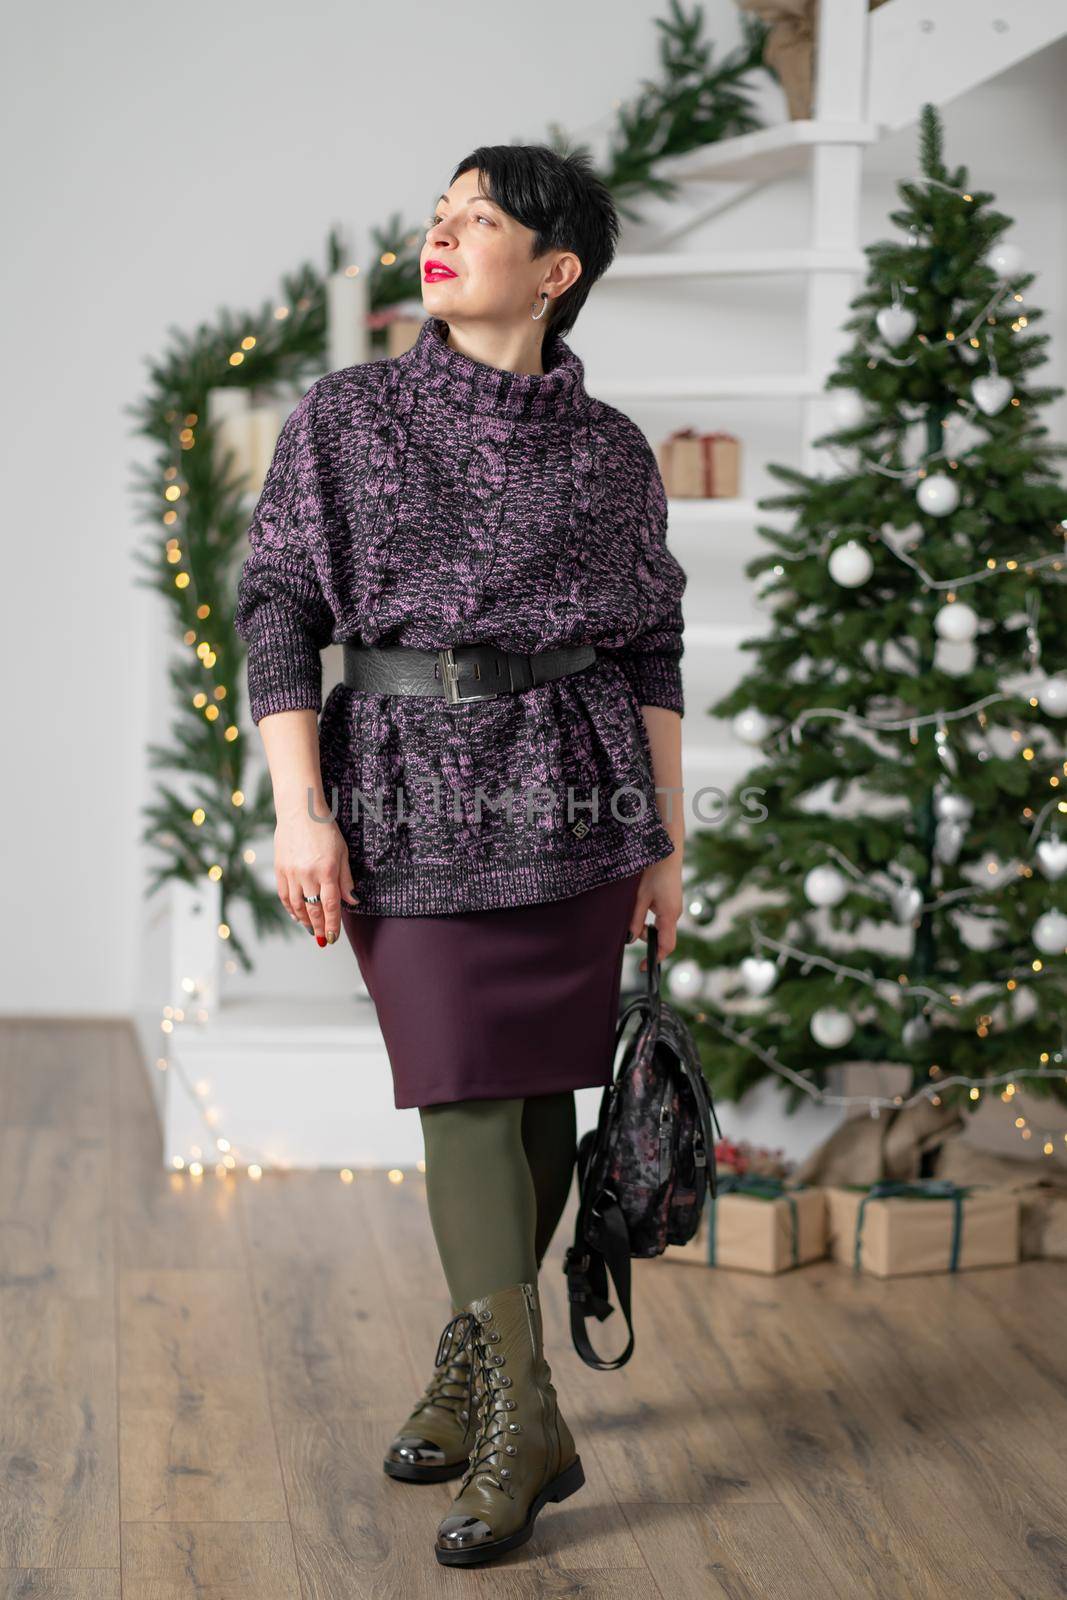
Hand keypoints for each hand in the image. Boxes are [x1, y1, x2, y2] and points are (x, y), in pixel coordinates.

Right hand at [274, 811, 357, 946]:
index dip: (333, 924)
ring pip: (297, 906)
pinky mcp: (280, 870)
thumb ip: (346, 880)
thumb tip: (352, 901)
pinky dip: (290, 909)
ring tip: (312, 930)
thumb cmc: (325, 829)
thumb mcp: (343, 853)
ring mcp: (292, 873)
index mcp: (327, 871)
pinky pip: (284, 896)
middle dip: (320, 928)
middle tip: (324, 940)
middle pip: (313, 910)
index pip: (331, 906)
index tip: (334, 937)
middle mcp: (308, 875)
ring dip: (304, 921)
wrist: (300, 811)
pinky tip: (296, 916)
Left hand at [627, 849, 683, 971]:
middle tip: (630, 932)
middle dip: (647, 940)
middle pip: (662, 938)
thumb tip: (630, 940)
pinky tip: (640, 905)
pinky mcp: (670, 900)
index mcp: (669, 916)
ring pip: (660, 927)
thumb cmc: (653, 872)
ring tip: (633, 912)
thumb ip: (635, 920)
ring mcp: (673, 907)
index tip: (643, 968)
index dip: (655, 959)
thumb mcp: (640, 897)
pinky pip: (660, 917)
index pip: (666, 946)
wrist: (666, 850)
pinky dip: (650, 918)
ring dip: (646, 927)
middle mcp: (674, 914)